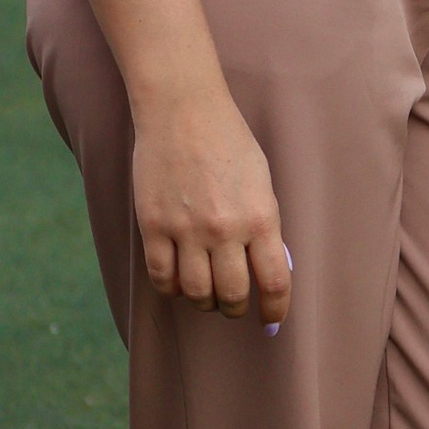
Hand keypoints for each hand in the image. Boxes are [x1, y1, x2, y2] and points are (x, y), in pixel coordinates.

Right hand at [133, 92, 291, 321]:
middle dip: (235, 308)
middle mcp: (225, 229)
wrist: (183, 110)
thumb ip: (264, 225)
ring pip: (196, 293)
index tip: (272, 319)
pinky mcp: (153, 225)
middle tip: (233, 305)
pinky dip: (171, 289)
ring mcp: (186, 229)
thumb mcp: (262, 182)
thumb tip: (267, 268)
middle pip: (232, 295)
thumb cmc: (229, 141)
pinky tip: (177, 283)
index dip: (275, 309)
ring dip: (203, 302)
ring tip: (206, 295)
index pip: (274, 282)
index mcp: (261, 217)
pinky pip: (161, 277)